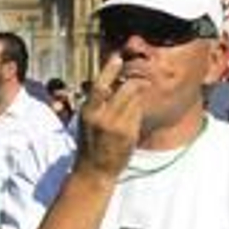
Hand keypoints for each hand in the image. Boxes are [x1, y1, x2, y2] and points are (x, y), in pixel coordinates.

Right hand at [75, 53, 141, 178]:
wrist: (94, 171)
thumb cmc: (90, 143)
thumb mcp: (87, 121)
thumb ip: (96, 103)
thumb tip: (112, 82)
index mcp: (88, 111)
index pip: (100, 86)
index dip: (109, 70)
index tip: (118, 57)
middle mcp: (101, 118)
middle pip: (125, 89)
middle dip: (135, 80)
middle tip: (141, 77)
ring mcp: (116, 127)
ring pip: (135, 100)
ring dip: (138, 96)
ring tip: (137, 97)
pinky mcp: (128, 135)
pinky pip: (137, 114)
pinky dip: (138, 111)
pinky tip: (133, 117)